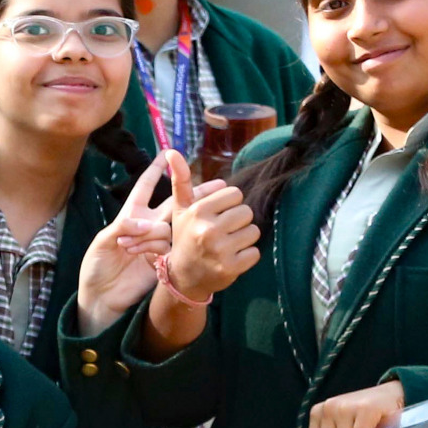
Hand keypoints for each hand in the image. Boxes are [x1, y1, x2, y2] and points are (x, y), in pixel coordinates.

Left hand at [75, 151, 190, 333]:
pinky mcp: (164, 260)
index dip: (157, 170)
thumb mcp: (102, 241)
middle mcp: (148, 225)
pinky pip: (169, 247)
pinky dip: (155, 249)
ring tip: (131, 247)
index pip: (146, 187)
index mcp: (130, 214)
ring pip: (171, 226)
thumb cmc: (97, 266)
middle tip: (219, 185)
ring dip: (152, 233)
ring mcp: (158, 242)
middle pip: (174, 203)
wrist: (103, 297)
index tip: (168, 153)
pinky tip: (144, 258)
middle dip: (194, 192)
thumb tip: (143, 221)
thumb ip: (121, 226)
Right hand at [158, 162, 259, 303]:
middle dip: (238, 221)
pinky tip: (231, 257)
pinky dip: (247, 255)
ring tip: (228, 244)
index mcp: (198, 211)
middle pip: (247, 212)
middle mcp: (208, 230)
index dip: (229, 205)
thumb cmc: (185, 236)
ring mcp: (220, 250)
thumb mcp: (181, 208)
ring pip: (254, 231)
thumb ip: (180, 180)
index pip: (236, 194)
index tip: (217, 216)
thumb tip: (172, 150)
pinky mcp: (231, 268)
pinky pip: (255, 252)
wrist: (182, 277)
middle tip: (223, 231)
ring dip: (244, 238)